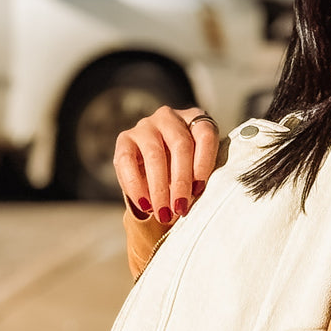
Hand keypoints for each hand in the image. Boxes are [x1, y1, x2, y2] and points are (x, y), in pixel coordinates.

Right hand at [114, 107, 220, 224]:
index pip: (205, 135)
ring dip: (159, 188)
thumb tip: (196, 200)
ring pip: (154, 154)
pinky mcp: (125, 138)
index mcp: (195, 120)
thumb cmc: (185, 171)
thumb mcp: (197, 170)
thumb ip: (200, 179)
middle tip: (180, 208)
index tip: (200, 189)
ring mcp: (146, 125)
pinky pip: (127, 161)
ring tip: (163, 213)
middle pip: (180, 145)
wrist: (157, 170)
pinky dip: (135, 186)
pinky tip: (144, 205)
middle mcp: (170, 117)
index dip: (204, 162)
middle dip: (181, 181)